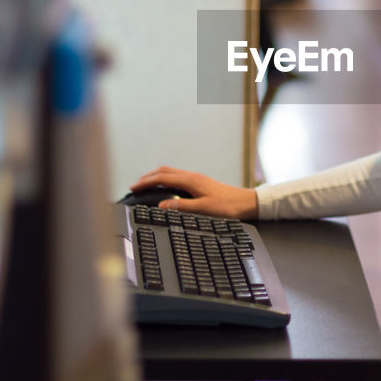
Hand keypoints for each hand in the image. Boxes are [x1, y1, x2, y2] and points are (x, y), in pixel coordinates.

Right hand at [130, 167, 258, 218]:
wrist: (246, 203)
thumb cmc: (228, 206)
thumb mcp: (203, 209)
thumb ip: (181, 207)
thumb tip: (161, 206)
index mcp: (191, 180)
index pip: (162, 177)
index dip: (146, 182)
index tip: (133, 187)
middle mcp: (193, 176)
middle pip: (164, 171)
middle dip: (148, 177)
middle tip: (135, 185)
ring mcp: (197, 179)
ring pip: (171, 173)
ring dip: (157, 177)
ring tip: (146, 185)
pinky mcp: (201, 183)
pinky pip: (178, 177)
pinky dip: (166, 180)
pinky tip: (166, 189)